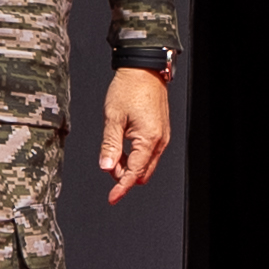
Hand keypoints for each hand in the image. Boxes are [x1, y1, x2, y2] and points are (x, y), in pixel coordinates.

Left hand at [99, 66, 170, 202]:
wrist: (143, 70)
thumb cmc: (128, 88)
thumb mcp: (113, 118)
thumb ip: (110, 145)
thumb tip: (106, 167)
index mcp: (149, 139)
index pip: (135, 173)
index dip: (121, 187)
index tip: (112, 198)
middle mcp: (159, 141)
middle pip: (143, 173)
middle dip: (124, 176)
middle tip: (107, 166)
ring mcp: (162, 137)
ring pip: (146, 164)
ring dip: (130, 166)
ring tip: (112, 154)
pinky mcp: (160, 132)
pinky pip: (149, 153)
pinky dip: (136, 157)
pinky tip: (122, 148)